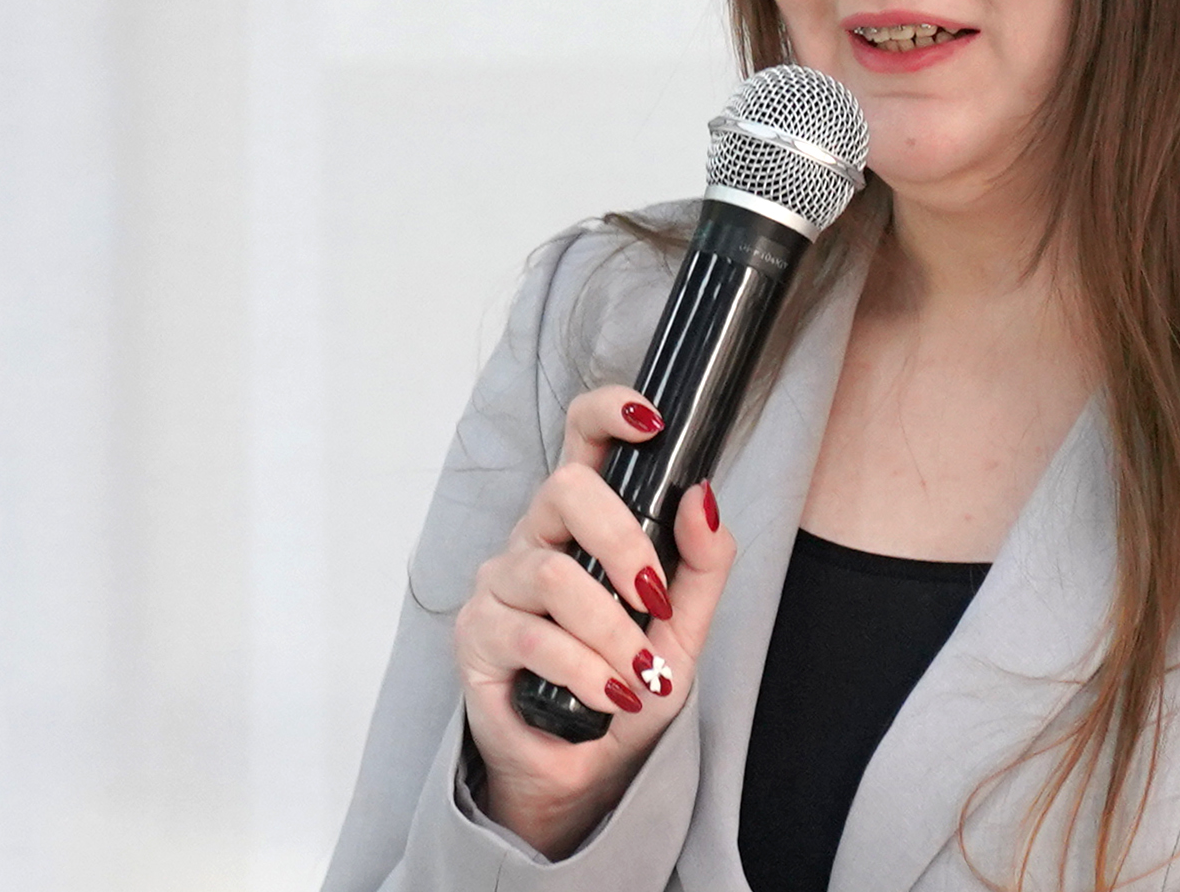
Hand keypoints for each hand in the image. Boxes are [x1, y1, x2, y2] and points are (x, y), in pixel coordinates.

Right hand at [451, 384, 737, 857]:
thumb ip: (702, 562)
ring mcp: (499, 583)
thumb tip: (702, 497)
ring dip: (611, 632)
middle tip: (654, 599)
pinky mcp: (476, 635)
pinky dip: (585, 670)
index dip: (609, 412)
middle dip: (623, 542)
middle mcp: (535, 537)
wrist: (586, 768)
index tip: (652, 421)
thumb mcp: (683, 626)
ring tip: (639, 677)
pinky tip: (609, 697)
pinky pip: (533, 636)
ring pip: (553, 574)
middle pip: (564, 488)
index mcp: (583, 521)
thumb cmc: (628, 684)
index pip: (582, 438)